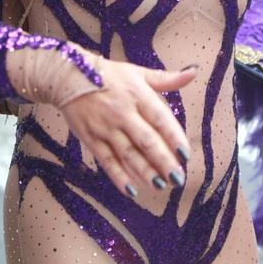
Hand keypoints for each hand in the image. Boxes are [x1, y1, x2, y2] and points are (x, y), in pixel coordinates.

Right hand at [60, 58, 195, 198]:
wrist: (69, 77)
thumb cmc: (109, 75)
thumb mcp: (138, 73)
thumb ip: (166, 79)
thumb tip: (193, 72)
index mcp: (138, 95)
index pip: (160, 119)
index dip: (174, 137)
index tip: (186, 154)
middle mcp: (123, 113)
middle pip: (146, 141)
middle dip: (163, 161)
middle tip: (178, 178)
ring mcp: (106, 128)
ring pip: (128, 154)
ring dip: (145, 172)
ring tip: (161, 186)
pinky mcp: (91, 139)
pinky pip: (107, 161)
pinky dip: (119, 177)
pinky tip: (132, 190)